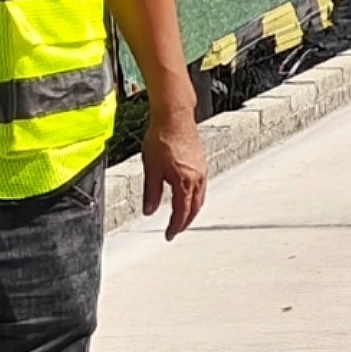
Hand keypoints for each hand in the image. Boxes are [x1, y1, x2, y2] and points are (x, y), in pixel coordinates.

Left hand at [141, 106, 210, 238]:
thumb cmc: (162, 137)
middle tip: (175, 230)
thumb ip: (151, 193)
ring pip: (200, 198)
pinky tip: (187, 194)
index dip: (175, 227)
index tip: (169, 235)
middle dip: (185, 222)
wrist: (174, 115)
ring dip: (191, 210)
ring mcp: (201, 169)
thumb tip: (149, 210)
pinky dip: (195, 197)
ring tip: (181, 216)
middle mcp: (197, 178)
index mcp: (185, 182)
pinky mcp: (201, 162)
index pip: (182, 213)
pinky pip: (201, 187)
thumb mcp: (151, 168)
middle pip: (194, 208)